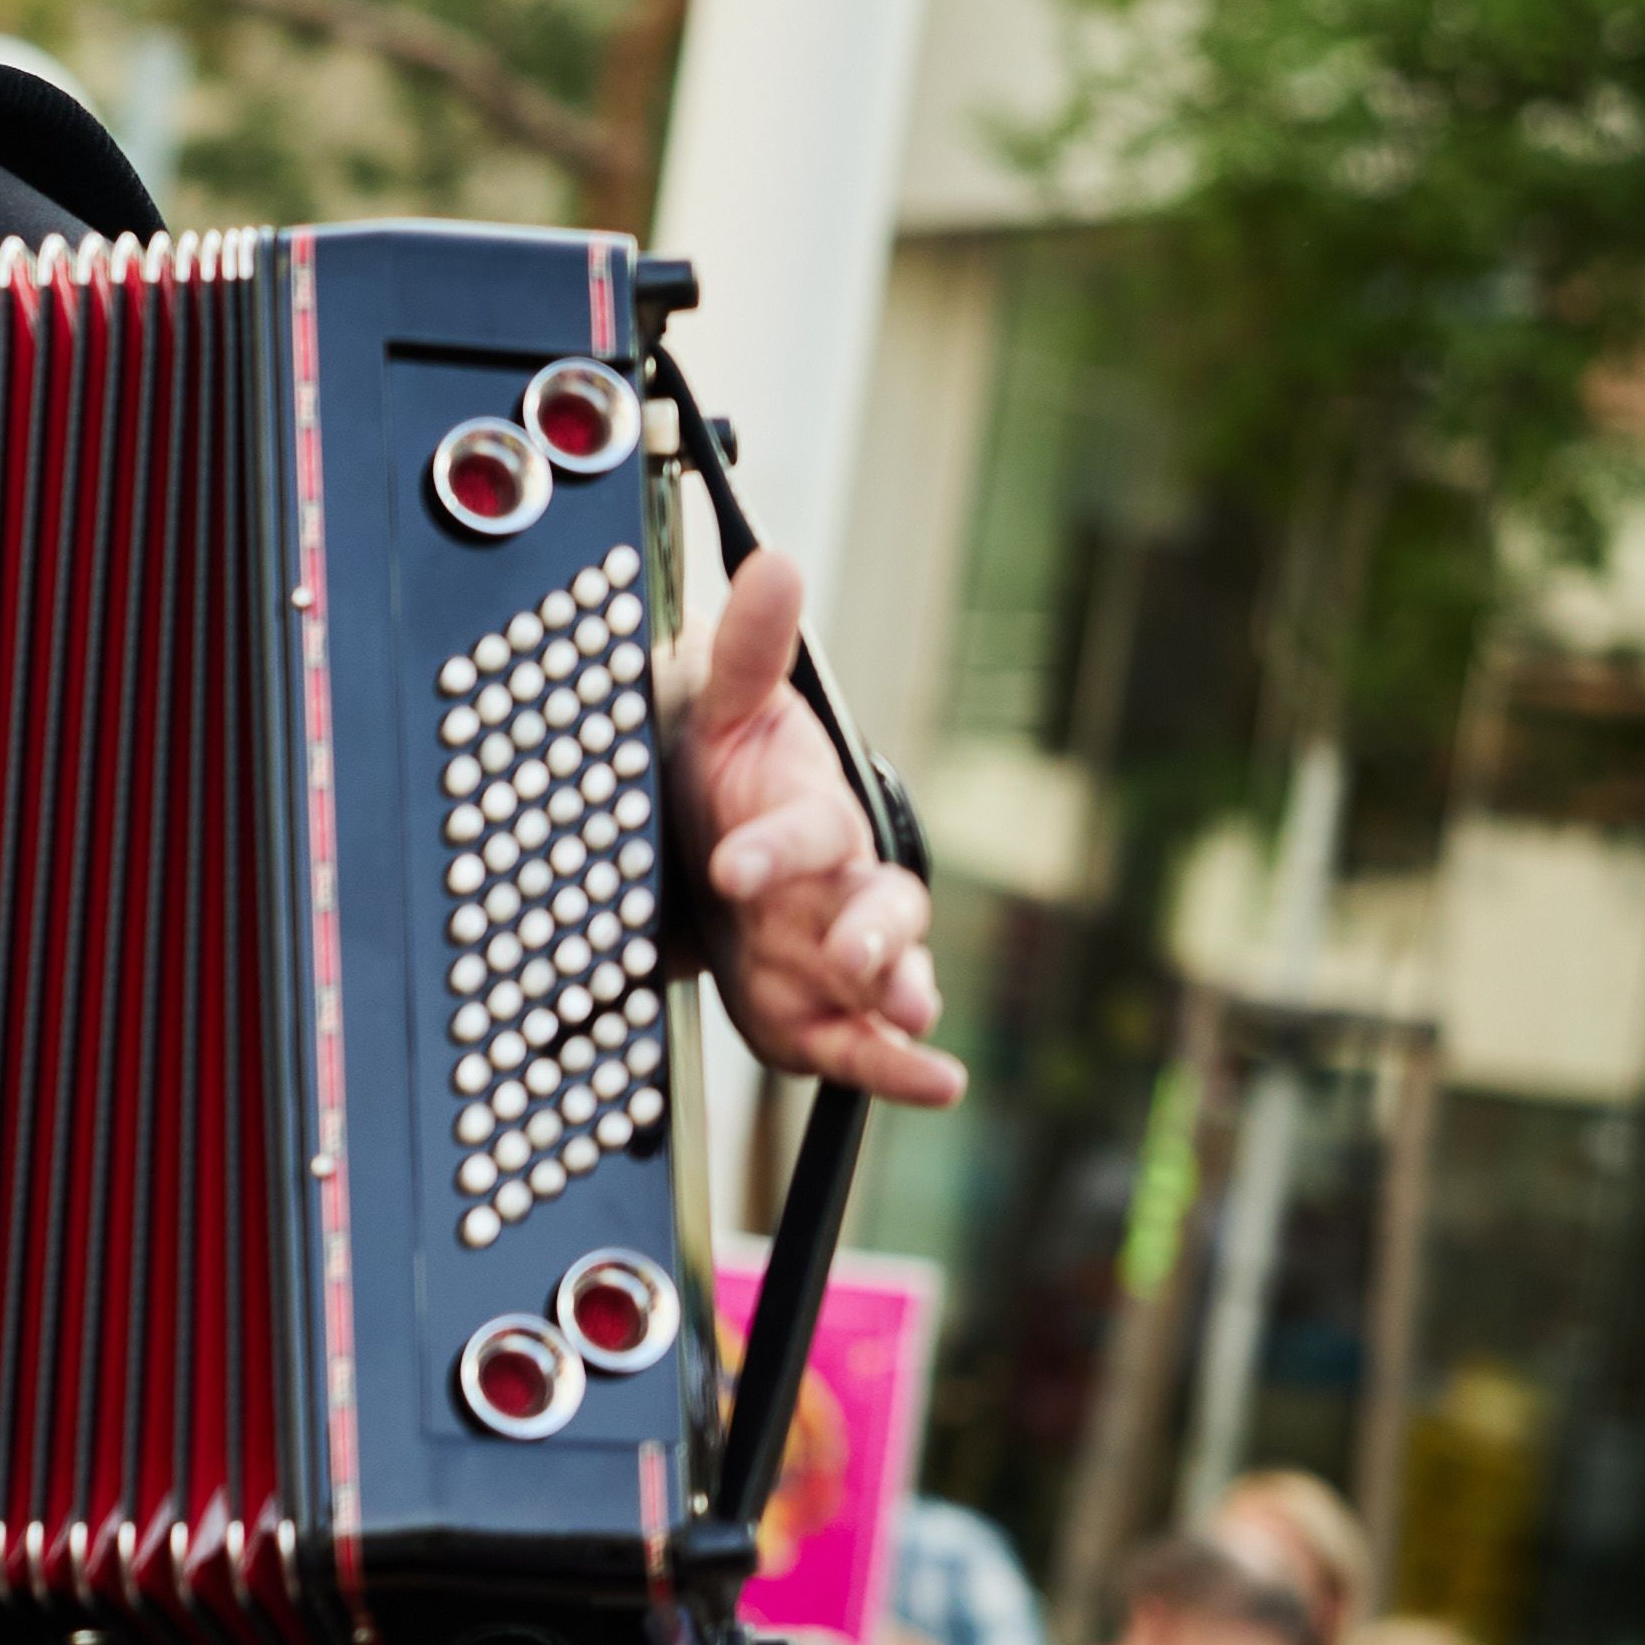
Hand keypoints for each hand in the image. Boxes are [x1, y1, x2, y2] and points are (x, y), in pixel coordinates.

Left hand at [675, 550, 964, 1109]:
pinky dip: (899, 1070)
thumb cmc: (726, 772)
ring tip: (917, 1019)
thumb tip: (774, 561)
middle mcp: (841, 889)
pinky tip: (938, 1084)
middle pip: (880, 910)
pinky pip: (865, 1046)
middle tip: (865, 961)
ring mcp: (838, 955)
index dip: (774, 849)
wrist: (706, 841)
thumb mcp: (724, 709)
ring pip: (888, 978)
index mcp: (813, 815)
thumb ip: (750, 649)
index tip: (732, 864)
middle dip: (874, 938)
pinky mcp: (822, 1011)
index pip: (805, 830)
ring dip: (902, 996)